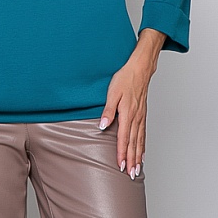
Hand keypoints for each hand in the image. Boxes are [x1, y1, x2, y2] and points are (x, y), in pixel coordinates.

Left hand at [99, 29, 165, 179]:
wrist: (139, 69)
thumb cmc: (125, 79)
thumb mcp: (112, 93)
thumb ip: (107, 111)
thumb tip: (102, 126)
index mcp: (127, 113)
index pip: (123, 138)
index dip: (121, 153)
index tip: (120, 166)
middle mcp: (135, 118)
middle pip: (133, 143)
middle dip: (131, 160)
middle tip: (131, 175)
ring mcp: (141, 117)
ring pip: (140, 141)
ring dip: (138, 156)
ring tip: (138, 169)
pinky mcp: (143, 114)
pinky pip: (143, 134)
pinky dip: (143, 146)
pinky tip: (143, 153)